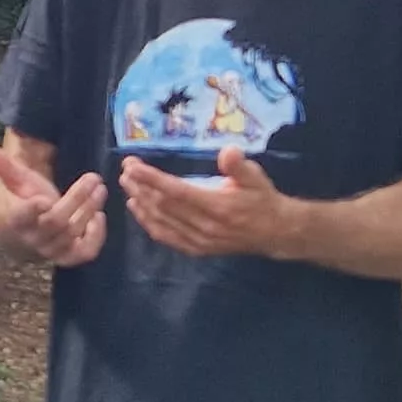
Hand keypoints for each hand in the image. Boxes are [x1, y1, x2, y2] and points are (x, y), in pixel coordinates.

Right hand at [0, 141, 106, 265]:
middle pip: (57, 220)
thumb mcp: (14, 180)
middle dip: (77, 198)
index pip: (22, 217)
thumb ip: (0, 165)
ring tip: (100, 188)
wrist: (26, 231)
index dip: (32, 210)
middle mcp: (32, 238)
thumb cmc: (22, 199)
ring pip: (72, 233)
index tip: (43, 199)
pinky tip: (99, 217)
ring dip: (89, 209)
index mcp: (16, 218)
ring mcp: (51, 250)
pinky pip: (84, 253)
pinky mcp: (67, 257)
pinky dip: (96, 237)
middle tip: (94, 178)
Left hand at [119, 150, 299, 260]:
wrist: (275, 232)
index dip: (152, 178)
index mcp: (217, 206)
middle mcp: (205, 226)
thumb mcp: (256, 177)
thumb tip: (228, 151)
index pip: (176, 191)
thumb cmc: (262, 199)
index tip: (133, 165)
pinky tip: (139, 210)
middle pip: (163, 206)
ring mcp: (199, 240)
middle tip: (126, 170)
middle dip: (141, 187)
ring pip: (162, 222)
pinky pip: (167, 237)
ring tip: (128, 185)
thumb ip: (239, 166)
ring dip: (141, 203)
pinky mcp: (197, 249)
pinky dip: (149, 224)